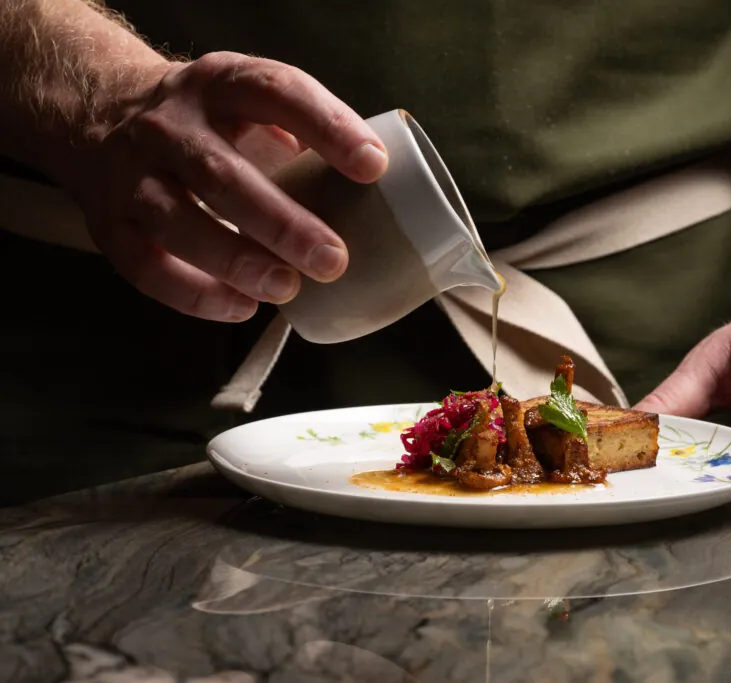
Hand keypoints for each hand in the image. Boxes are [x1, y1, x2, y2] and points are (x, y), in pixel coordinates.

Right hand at [63, 52, 387, 321]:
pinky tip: (240, 307)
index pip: (275, 93)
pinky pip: (145, 266)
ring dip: (235, 261)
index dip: (326, 127)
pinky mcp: (110, 224)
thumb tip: (382, 203)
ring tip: (286, 289)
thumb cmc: (212, 126)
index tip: (373, 166)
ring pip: (175, 220)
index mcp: (220, 86)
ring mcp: (133, 175)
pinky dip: (193, 294)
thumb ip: (304, 143)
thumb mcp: (252, 107)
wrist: (101, 117)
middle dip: (281, 223)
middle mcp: (171, 126)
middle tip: (333, 260)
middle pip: (221, 173)